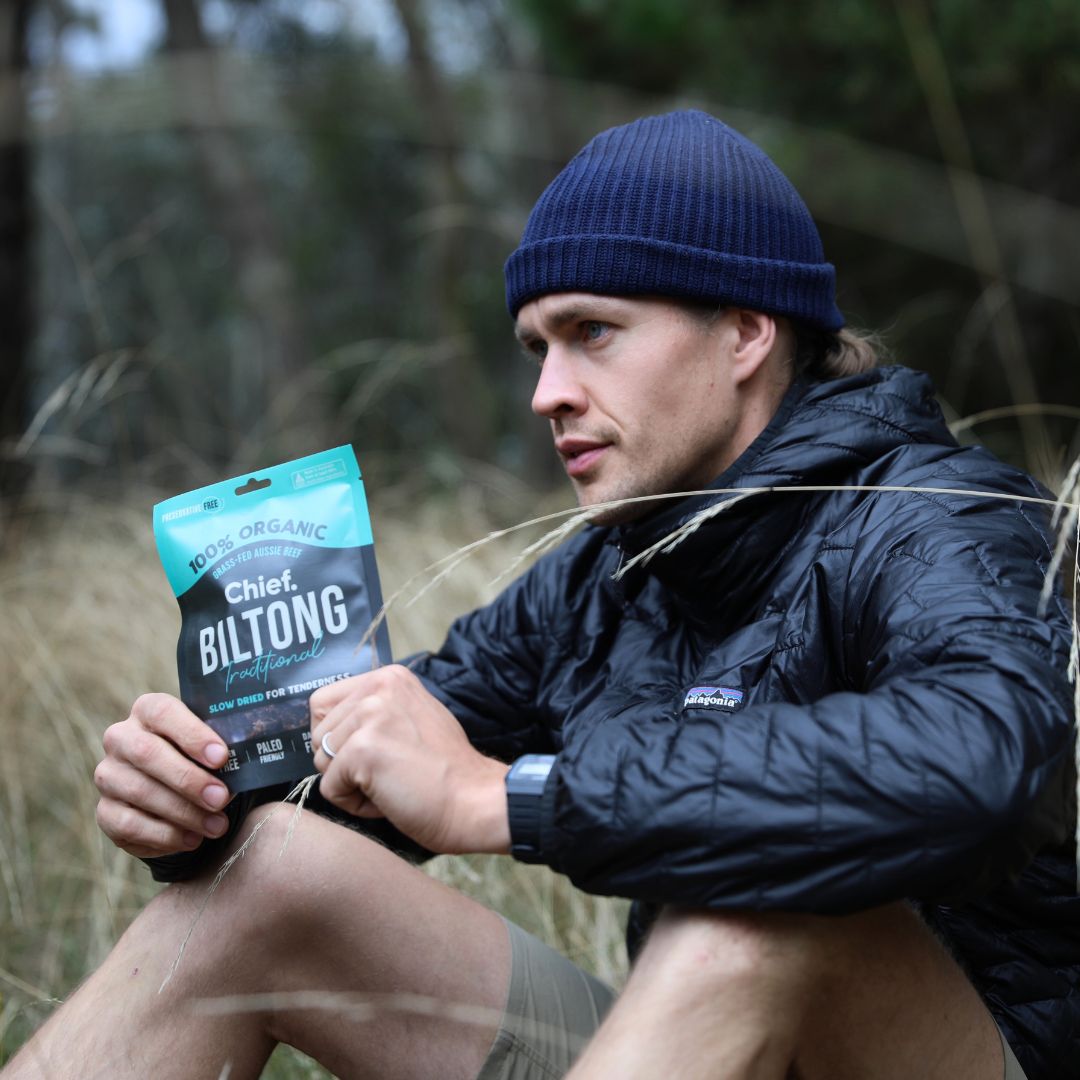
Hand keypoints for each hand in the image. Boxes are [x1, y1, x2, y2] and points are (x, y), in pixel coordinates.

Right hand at [94, 693, 233, 857]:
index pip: (164, 713)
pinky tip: (192, 839)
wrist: (174, 789)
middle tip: (221, 798)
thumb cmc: (201, 758)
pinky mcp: (105, 810)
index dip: (192, 735)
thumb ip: (229, 742)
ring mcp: (109, 775)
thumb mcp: (214, 743)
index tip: (221, 757)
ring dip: (183, 812)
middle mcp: (121, 738)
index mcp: (148, 710)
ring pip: (140, 792)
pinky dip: (165, 835)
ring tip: (216, 826)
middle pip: (148, 754)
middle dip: (189, 780)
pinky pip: (130, 825)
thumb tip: (262, 742)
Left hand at [310, 665, 510, 854]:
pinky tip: (390, 798)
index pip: (323, 704)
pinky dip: (354, 805)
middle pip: (318, 734)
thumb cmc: (446, 771)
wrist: (474, 801)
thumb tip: (330, 728)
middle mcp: (378, 687)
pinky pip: (329, 789)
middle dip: (343, 763)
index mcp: (389, 677)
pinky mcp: (364, 749)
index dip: (338, 738)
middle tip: (389, 772)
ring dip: (350, 784)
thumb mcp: (413, 718)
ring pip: (321, 761)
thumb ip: (375, 712)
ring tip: (392, 783)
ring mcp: (371, 716)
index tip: (375, 752)